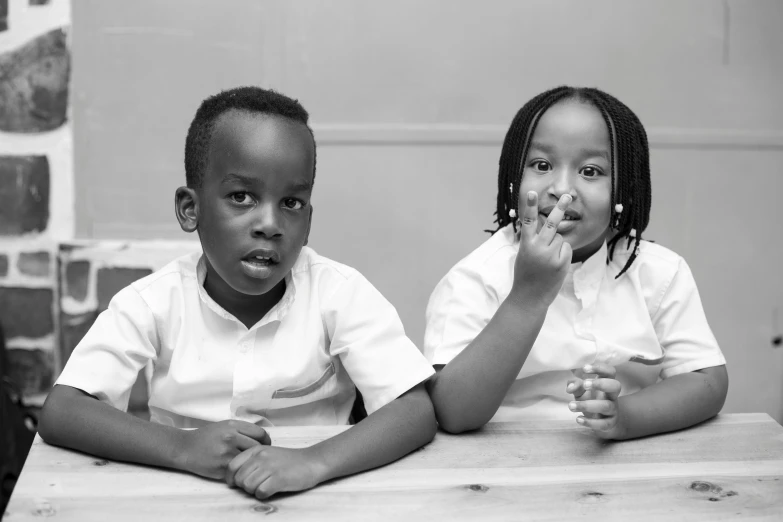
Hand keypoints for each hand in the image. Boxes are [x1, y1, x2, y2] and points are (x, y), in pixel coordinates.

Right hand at [179, 420, 270, 478]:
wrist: (185, 448)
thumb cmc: (206, 437)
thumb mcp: (224, 425)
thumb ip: (242, 429)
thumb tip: (262, 437)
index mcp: (233, 425)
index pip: (260, 433)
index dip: (266, 441)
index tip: (265, 445)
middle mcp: (231, 437)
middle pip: (257, 447)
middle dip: (260, 453)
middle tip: (259, 457)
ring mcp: (226, 453)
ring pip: (249, 460)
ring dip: (251, 463)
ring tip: (249, 464)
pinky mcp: (221, 467)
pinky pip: (239, 470)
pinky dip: (241, 471)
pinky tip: (239, 470)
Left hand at [226, 445, 325, 499]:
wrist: (311, 461)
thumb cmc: (288, 461)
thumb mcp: (267, 454)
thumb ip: (251, 461)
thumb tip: (234, 478)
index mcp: (256, 450)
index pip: (231, 466)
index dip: (231, 478)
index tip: (237, 484)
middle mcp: (261, 456)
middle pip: (239, 479)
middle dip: (245, 486)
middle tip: (257, 485)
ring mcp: (270, 467)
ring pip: (248, 487)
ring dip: (254, 491)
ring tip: (265, 486)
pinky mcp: (279, 478)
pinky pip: (260, 493)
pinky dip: (264, 495)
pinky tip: (272, 490)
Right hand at [511, 192, 572, 306]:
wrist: (529, 297)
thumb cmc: (524, 275)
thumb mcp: (523, 255)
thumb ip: (533, 242)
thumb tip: (550, 230)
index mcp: (526, 245)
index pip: (528, 221)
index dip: (530, 206)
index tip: (532, 193)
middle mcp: (538, 248)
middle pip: (552, 224)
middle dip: (560, 208)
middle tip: (568, 196)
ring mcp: (551, 255)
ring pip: (560, 238)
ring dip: (557, 245)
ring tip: (547, 260)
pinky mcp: (561, 263)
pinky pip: (566, 249)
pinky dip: (563, 254)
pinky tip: (554, 266)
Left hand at [566, 363, 626, 439]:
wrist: (603, 421)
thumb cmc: (591, 400)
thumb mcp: (581, 391)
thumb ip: (575, 385)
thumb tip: (570, 387)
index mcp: (606, 383)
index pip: (610, 371)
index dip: (599, 368)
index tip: (584, 368)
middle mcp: (612, 395)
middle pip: (616, 386)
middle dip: (600, 384)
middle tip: (585, 384)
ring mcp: (613, 410)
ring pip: (606, 406)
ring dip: (587, 405)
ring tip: (571, 405)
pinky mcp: (610, 423)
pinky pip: (604, 424)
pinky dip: (590, 422)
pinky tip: (578, 419)